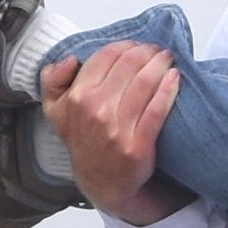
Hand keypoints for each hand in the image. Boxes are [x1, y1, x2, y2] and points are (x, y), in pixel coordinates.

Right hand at [44, 42, 185, 224]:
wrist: (101, 181)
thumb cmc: (83, 140)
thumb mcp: (54, 110)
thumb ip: (52, 80)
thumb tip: (70, 59)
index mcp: (76, 97)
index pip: (105, 56)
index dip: (125, 46)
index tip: (136, 45)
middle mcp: (95, 110)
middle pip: (128, 64)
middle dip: (146, 51)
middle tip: (156, 50)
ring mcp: (117, 129)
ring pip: (145, 82)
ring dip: (160, 64)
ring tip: (167, 58)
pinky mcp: (138, 144)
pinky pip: (157, 109)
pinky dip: (169, 89)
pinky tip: (175, 78)